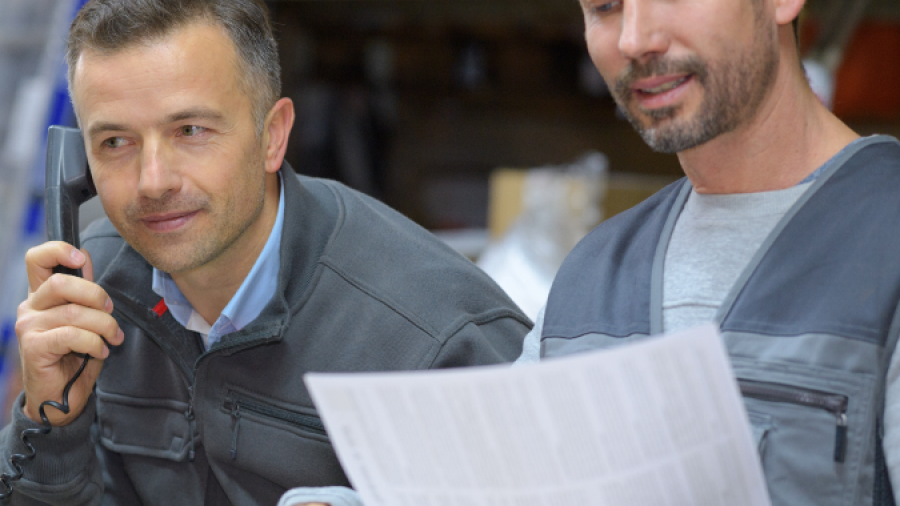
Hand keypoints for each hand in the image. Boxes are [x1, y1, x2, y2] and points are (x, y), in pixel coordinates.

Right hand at [15, 242, 123, 425]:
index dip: (58, 250)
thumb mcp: (85, 318)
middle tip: (110, 311)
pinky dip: (94, 343)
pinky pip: (73, 335)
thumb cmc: (75, 357)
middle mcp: (30, 307)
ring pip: (74, 312)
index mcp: (42, 296)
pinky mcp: (34, 346)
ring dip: (104, 325)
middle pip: (62, 283)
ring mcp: (29, 326)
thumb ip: (83, 291)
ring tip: (113, 338)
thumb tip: (85, 258)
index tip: (81, 259)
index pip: (37, 259)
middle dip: (96, 295)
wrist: (62, 397)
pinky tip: (100, 352)